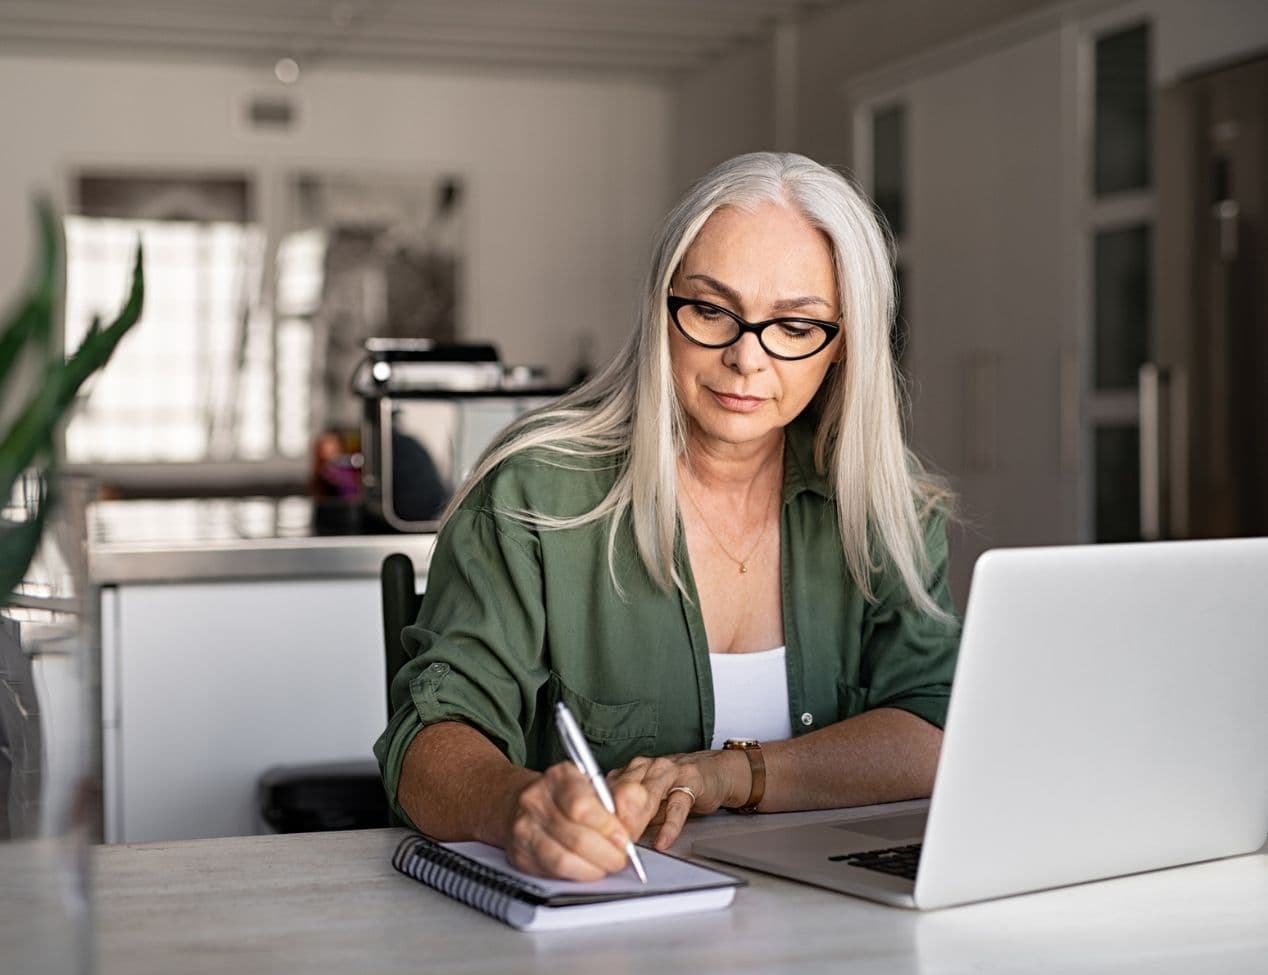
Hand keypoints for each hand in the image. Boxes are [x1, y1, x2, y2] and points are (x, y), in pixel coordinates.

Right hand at [501, 761, 655, 880]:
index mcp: (560, 776)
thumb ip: (621, 799)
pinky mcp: (520, 854)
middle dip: (606, 854)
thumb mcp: (596, 786)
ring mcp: (525, 828)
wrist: (525, 802)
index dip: (607, 828)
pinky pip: (552, 872)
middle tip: (621, 858)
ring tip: (607, 865)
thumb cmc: (568, 795)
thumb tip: (633, 818)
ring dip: (594, 868)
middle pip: (575, 837)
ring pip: (563, 859)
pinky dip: (577, 875)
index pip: (581, 806)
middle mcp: (536, 800)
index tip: (624, 838)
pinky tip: (588, 869)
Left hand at [609, 749, 749, 850]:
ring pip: (646, 795)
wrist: (713, 772)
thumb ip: (628, 815)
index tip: (594, 836)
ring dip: (636, 821)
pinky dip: (669, 827)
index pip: (607, 790)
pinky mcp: (691, 782)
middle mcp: (647, 767)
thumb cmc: (676, 787)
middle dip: (615, 820)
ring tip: (631, 842)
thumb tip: (606, 839)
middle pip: (623, 791)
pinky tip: (663, 841)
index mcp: (631, 770)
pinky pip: (677, 806)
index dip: (600, 815)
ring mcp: (669, 772)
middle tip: (610, 844)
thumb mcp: (647, 801)